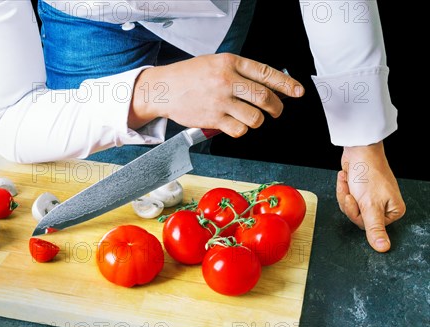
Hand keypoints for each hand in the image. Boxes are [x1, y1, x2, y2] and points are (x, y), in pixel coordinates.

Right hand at [128, 53, 303, 135]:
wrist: (163, 89)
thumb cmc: (189, 77)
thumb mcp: (215, 63)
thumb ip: (239, 72)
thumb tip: (268, 86)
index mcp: (229, 62)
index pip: (265, 73)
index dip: (286, 84)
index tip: (297, 91)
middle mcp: (226, 80)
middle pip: (265, 97)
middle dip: (276, 107)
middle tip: (276, 110)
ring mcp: (220, 101)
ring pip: (255, 117)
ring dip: (258, 121)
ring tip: (250, 118)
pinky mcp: (213, 119)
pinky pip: (239, 130)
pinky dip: (241, 130)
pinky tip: (235, 125)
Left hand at [336, 141, 405, 251]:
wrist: (358, 151)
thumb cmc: (368, 173)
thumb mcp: (370, 205)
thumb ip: (375, 228)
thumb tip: (383, 248)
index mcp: (393, 212)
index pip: (368, 226)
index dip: (357, 214)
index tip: (357, 200)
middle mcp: (384, 207)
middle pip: (357, 218)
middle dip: (349, 203)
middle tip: (352, 191)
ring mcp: (372, 199)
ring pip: (350, 209)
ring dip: (344, 194)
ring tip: (349, 182)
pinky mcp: (361, 192)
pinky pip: (346, 199)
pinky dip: (343, 188)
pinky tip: (346, 178)